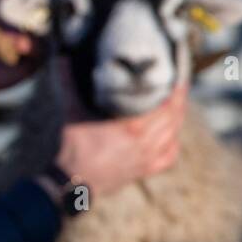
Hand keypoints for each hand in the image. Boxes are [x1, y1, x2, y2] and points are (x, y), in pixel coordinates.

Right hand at [52, 80, 187, 196]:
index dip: (176, 90)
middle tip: (178, 85)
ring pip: (173, 136)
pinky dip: (173, 144)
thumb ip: (69, 84)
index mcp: (133, 128)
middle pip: (174, 118)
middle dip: (178, 101)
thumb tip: (62, 59)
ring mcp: (147, 158)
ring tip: (176, 105)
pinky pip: (169, 157)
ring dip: (177, 120)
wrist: (72, 181)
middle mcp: (145, 143)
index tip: (179, 76)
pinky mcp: (144, 170)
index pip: (166, 106)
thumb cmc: (73, 147)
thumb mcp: (72, 113)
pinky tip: (171, 136)